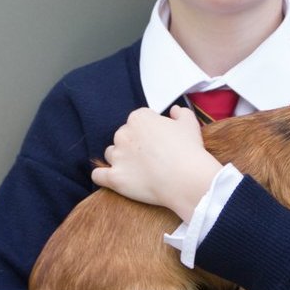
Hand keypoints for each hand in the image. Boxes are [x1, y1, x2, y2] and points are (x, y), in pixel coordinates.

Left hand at [91, 106, 221, 220]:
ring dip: (119, 159)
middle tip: (150, 156)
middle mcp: (123, 134)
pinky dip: (103, 177)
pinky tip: (112, 178)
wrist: (187, 179)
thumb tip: (174, 110)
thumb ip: (181, 112)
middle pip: (123, 136)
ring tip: (137, 169)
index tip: (159, 141)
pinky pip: (98, 176)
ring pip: (110, 154)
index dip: (150, 130)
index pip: (138, 120)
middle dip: (133, 144)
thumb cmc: (189, 150)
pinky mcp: (114, 178)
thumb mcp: (190, 124)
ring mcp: (117, 156)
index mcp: (139, 118)